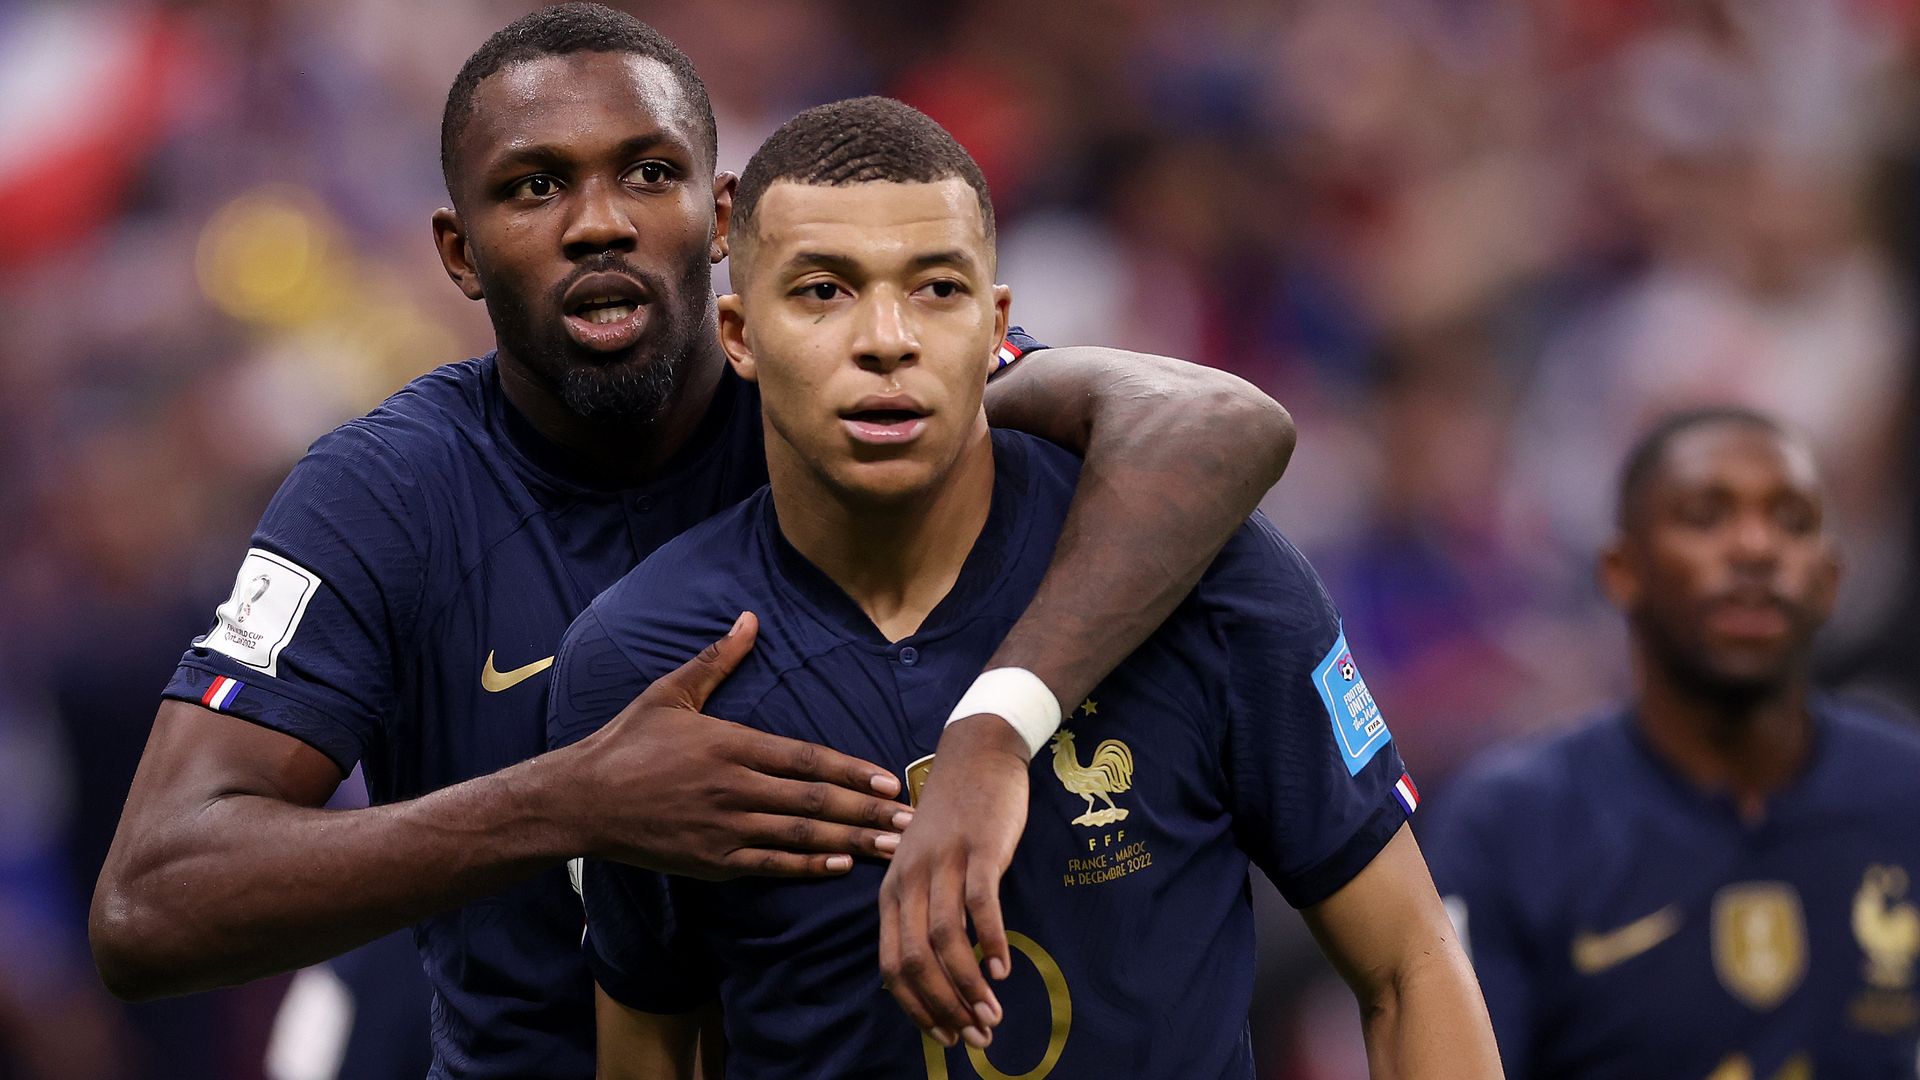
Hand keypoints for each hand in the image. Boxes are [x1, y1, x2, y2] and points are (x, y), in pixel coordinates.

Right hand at [570, 612, 908, 878]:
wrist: (580, 800)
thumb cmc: (625, 742)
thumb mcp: (670, 692)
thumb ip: (716, 659)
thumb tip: (749, 618)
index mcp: (728, 744)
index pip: (805, 759)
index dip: (851, 771)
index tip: (889, 778)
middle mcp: (733, 788)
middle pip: (814, 801)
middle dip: (868, 812)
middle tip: (912, 821)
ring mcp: (723, 829)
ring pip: (799, 836)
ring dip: (850, 842)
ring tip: (892, 847)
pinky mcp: (712, 861)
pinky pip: (769, 865)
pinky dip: (807, 866)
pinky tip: (839, 866)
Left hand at [877, 713, 1030, 1048]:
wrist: (977, 753)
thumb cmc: (954, 817)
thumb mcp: (923, 866)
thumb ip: (924, 912)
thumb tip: (938, 972)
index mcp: (892, 890)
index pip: (891, 965)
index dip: (917, 1007)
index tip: (946, 1035)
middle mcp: (910, 880)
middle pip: (915, 960)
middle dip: (944, 1007)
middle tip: (977, 1037)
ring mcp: (944, 863)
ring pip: (945, 940)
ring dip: (968, 986)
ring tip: (993, 1014)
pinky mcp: (979, 849)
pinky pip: (980, 905)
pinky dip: (991, 942)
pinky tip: (1003, 968)